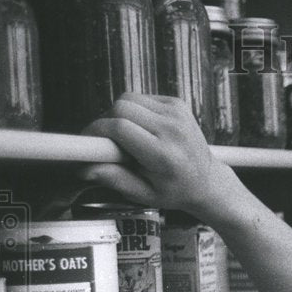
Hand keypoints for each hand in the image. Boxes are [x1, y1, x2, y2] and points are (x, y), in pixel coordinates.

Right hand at [79, 93, 236, 216]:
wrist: (207, 180)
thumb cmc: (175, 190)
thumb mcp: (144, 194)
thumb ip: (114, 179)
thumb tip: (84, 169)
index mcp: (165, 155)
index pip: (120, 128)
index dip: (96, 130)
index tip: (86, 140)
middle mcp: (173, 130)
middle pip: (121, 108)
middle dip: (105, 122)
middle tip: (105, 141)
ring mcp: (177, 114)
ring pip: (128, 99)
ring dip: (118, 115)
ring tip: (124, 137)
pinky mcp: (177, 104)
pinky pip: (141, 98)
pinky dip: (133, 110)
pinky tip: (141, 128)